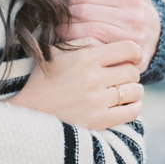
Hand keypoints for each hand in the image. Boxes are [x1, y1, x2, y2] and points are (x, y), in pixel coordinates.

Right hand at [9, 38, 143, 129]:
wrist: (29, 113)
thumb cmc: (44, 80)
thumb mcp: (57, 53)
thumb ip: (82, 43)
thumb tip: (106, 42)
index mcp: (85, 58)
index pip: (128, 49)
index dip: (134, 52)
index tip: (131, 56)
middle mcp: (93, 78)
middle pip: (133, 71)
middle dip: (130, 72)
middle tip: (121, 75)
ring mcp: (97, 101)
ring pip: (135, 91)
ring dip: (133, 90)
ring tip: (122, 90)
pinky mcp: (100, 121)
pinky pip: (133, 112)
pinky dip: (134, 107)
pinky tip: (124, 104)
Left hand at [58, 0, 159, 72]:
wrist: (156, 35)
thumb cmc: (135, 3)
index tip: (61, 0)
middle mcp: (133, 18)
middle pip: (84, 13)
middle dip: (66, 14)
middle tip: (55, 15)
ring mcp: (131, 40)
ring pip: (88, 33)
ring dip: (68, 31)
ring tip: (58, 29)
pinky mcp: (128, 58)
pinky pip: (97, 52)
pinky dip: (81, 47)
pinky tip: (71, 44)